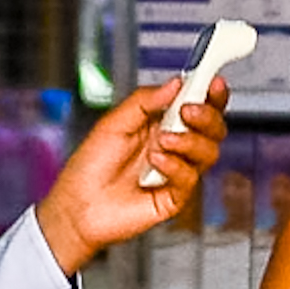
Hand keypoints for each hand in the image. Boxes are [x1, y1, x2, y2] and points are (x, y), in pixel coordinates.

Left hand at [34, 76, 229, 275]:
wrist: (77, 206)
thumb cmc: (89, 167)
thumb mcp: (113, 122)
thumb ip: (145, 100)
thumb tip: (175, 83)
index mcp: (160, 124)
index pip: (197, 105)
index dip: (210, 93)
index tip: (212, 82)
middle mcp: (172, 146)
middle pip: (212, 128)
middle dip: (206, 116)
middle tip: (187, 112)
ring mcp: (176, 171)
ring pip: (208, 152)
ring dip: (189, 141)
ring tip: (162, 141)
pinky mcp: (174, 196)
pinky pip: (190, 177)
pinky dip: (175, 166)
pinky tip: (155, 163)